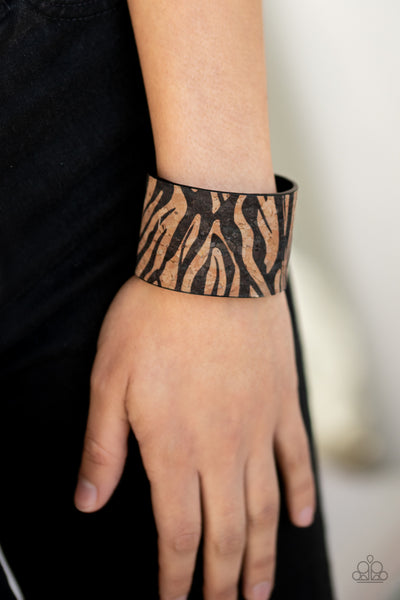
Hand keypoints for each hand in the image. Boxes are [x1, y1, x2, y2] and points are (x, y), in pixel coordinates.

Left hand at [74, 275, 315, 599]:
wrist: (211, 267)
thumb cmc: (153, 318)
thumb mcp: (109, 380)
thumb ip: (103, 446)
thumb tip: (88, 501)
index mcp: (174, 448)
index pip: (178, 534)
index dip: (176, 578)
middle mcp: (222, 449)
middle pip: (226, 533)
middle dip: (222, 580)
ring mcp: (259, 427)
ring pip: (265, 508)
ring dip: (262, 555)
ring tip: (259, 589)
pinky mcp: (282, 402)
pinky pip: (296, 458)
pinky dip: (300, 494)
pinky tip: (300, 520)